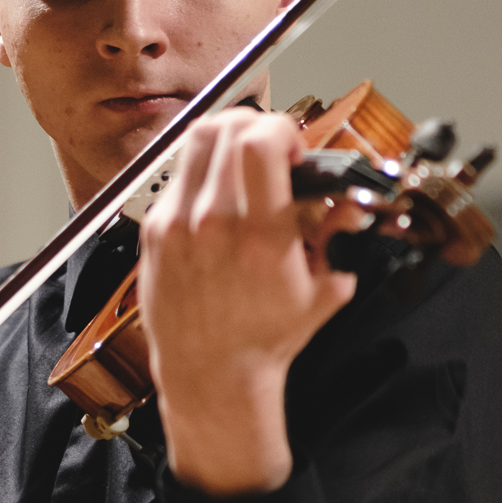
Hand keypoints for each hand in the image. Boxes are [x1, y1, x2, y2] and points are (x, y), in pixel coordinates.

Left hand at [139, 108, 359, 494]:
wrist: (211, 377)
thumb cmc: (263, 341)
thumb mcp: (318, 292)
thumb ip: (335, 239)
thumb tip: (348, 206)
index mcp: (260, 234)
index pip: (261, 139)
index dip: (283, 129)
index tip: (294, 148)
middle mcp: (212, 223)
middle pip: (225, 127)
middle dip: (255, 126)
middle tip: (270, 150)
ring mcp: (176, 225)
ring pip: (193, 142)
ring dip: (224, 140)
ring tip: (242, 163)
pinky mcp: (153, 233)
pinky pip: (176, 177)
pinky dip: (200, 173)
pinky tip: (215, 195)